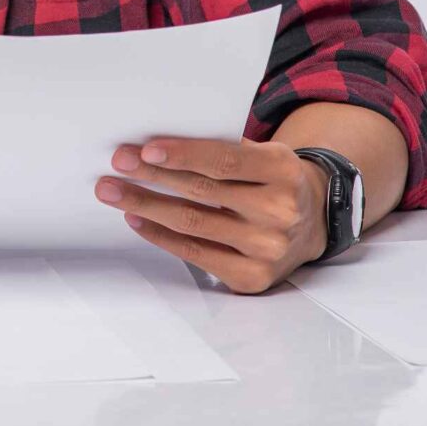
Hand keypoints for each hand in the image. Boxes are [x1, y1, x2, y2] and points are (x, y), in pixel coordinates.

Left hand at [97, 136, 326, 293]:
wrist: (313, 222)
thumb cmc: (273, 180)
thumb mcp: (263, 154)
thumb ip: (223, 149)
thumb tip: (156, 147)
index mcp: (283, 171)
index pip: (225, 160)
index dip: (183, 155)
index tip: (145, 150)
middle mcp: (280, 212)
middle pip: (203, 192)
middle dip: (152, 176)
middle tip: (118, 164)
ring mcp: (267, 249)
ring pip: (193, 224)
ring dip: (145, 206)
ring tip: (113, 191)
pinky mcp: (252, 277)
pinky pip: (195, 255)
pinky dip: (160, 236)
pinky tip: (136, 219)